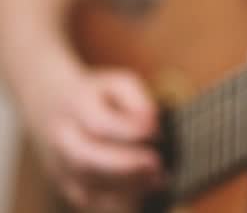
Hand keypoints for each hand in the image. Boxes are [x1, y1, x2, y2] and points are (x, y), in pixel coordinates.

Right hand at [18, 67, 162, 211]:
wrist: (50, 104)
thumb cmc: (97, 95)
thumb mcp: (118, 83)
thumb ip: (138, 100)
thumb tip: (152, 124)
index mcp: (76, 107)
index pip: (100, 124)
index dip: (130, 131)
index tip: (156, 132)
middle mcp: (62, 138)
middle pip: (85, 160)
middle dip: (125, 166)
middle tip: (157, 164)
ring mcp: (60, 165)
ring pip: (86, 186)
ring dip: (125, 187)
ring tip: (157, 179)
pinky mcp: (66, 185)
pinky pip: (89, 202)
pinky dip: (116, 203)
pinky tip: (142, 193)